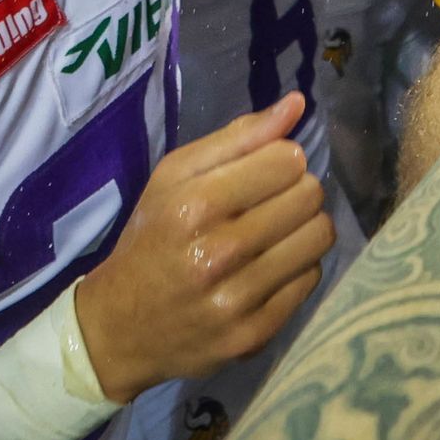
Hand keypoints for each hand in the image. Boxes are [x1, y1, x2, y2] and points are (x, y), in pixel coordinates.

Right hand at [71, 99, 334, 403]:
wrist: (120, 329)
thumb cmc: (151, 239)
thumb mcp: (173, 178)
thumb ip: (237, 137)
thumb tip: (296, 104)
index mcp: (194, 205)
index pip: (287, 161)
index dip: (282, 160)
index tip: (264, 172)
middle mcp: (217, 253)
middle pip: (309, 197)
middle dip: (296, 191)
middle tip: (271, 204)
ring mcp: (238, 300)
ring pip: (319, 238)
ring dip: (304, 228)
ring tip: (276, 233)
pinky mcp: (254, 335)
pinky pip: (311, 280)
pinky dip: (296, 267)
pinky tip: (269, 268)